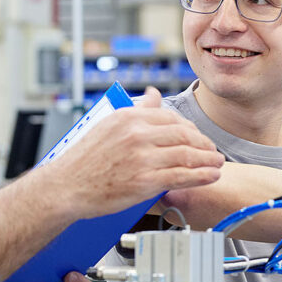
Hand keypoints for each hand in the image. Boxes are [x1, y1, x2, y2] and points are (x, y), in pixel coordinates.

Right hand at [46, 87, 223, 218]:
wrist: (65, 187)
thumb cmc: (82, 161)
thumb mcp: (107, 125)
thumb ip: (136, 110)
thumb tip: (153, 94)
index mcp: (129, 118)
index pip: (170, 117)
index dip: (190, 127)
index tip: (197, 136)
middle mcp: (137, 134)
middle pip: (184, 133)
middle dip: (203, 142)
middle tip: (211, 150)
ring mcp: (142, 158)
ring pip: (187, 154)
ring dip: (208, 159)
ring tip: (216, 163)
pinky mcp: (145, 181)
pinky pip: (182, 176)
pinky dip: (201, 176)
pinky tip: (210, 176)